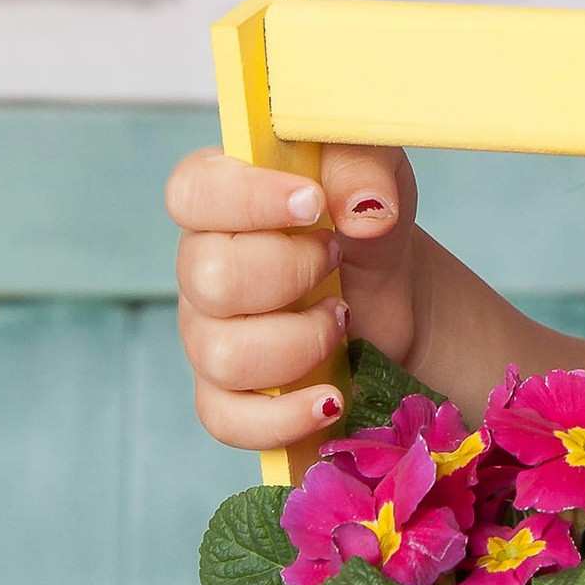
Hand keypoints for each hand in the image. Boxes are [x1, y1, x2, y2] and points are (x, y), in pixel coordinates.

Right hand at [166, 145, 417, 453]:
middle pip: (209, 278)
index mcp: (221, 198)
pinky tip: (330, 397)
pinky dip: (285, 416)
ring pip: (223, 355)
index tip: (312, 203)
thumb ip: (365, 165)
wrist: (393, 292)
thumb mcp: (379, 173)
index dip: (248, 200)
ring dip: (302, 341)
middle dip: (291, 273)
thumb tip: (362, 208)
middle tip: (336, 260)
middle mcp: (200, 265)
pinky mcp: (227, 393)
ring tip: (342, 317)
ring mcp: (207, 334)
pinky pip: (227, 419)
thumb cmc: (366, 219)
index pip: (191, 192)